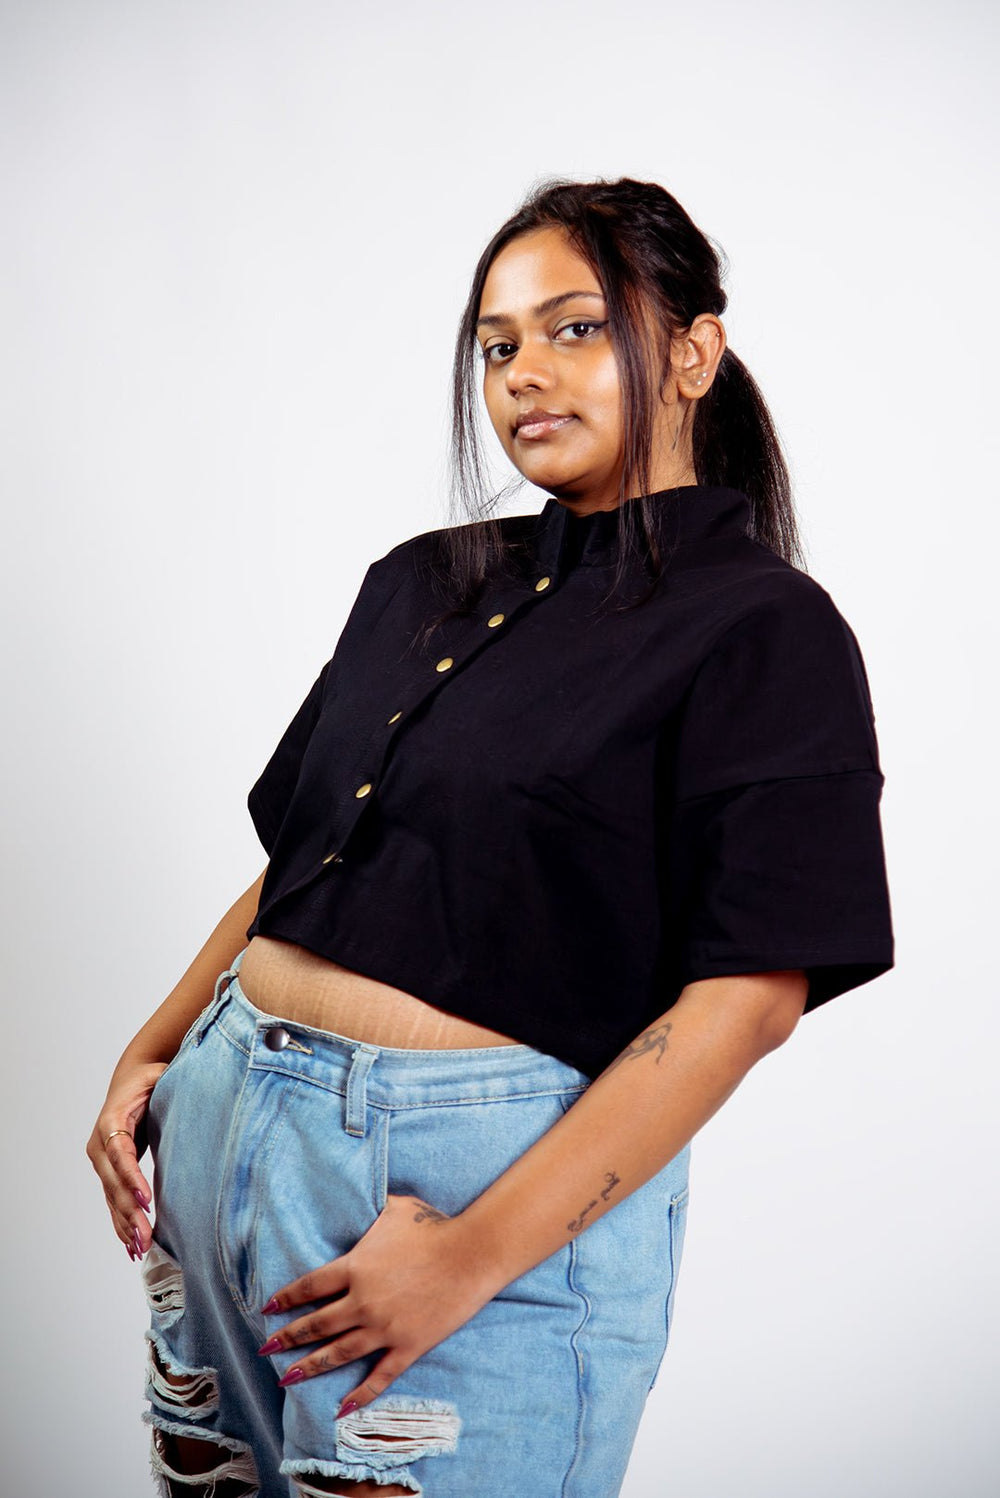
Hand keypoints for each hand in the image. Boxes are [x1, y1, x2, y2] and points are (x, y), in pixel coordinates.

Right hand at [86, 1058, 167, 1263]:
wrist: (130, 1080)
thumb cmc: (149, 1079)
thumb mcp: (158, 1075)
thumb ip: (169, 1080)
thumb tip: (196, 1081)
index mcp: (111, 1121)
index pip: (121, 1154)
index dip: (132, 1178)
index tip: (147, 1199)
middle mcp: (100, 1146)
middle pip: (114, 1184)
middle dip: (130, 1212)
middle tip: (147, 1236)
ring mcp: (103, 1162)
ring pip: (113, 1199)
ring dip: (126, 1224)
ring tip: (142, 1248)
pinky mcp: (110, 1174)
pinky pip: (114, 1202)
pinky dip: (122, 1224)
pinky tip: (131, 1246)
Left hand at [258, 1193, 501, 1413]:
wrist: (471, 1254)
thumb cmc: (433, 1226)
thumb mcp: (394, 1208)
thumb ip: (369, 1211)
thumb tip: (355, 1197)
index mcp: (355, 1267)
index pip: (310, 1287)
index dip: (286, 1299)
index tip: (269, 1309)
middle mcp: (363, 1302)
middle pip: (317, 1324)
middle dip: (288, 1338)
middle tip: (267, 1348)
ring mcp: (384, 1328)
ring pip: (339, 1353)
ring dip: (311, 1367)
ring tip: (288, 1378)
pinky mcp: (408, 1346)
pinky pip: (379, 1376)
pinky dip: (360, 1395)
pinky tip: (342, 1408)